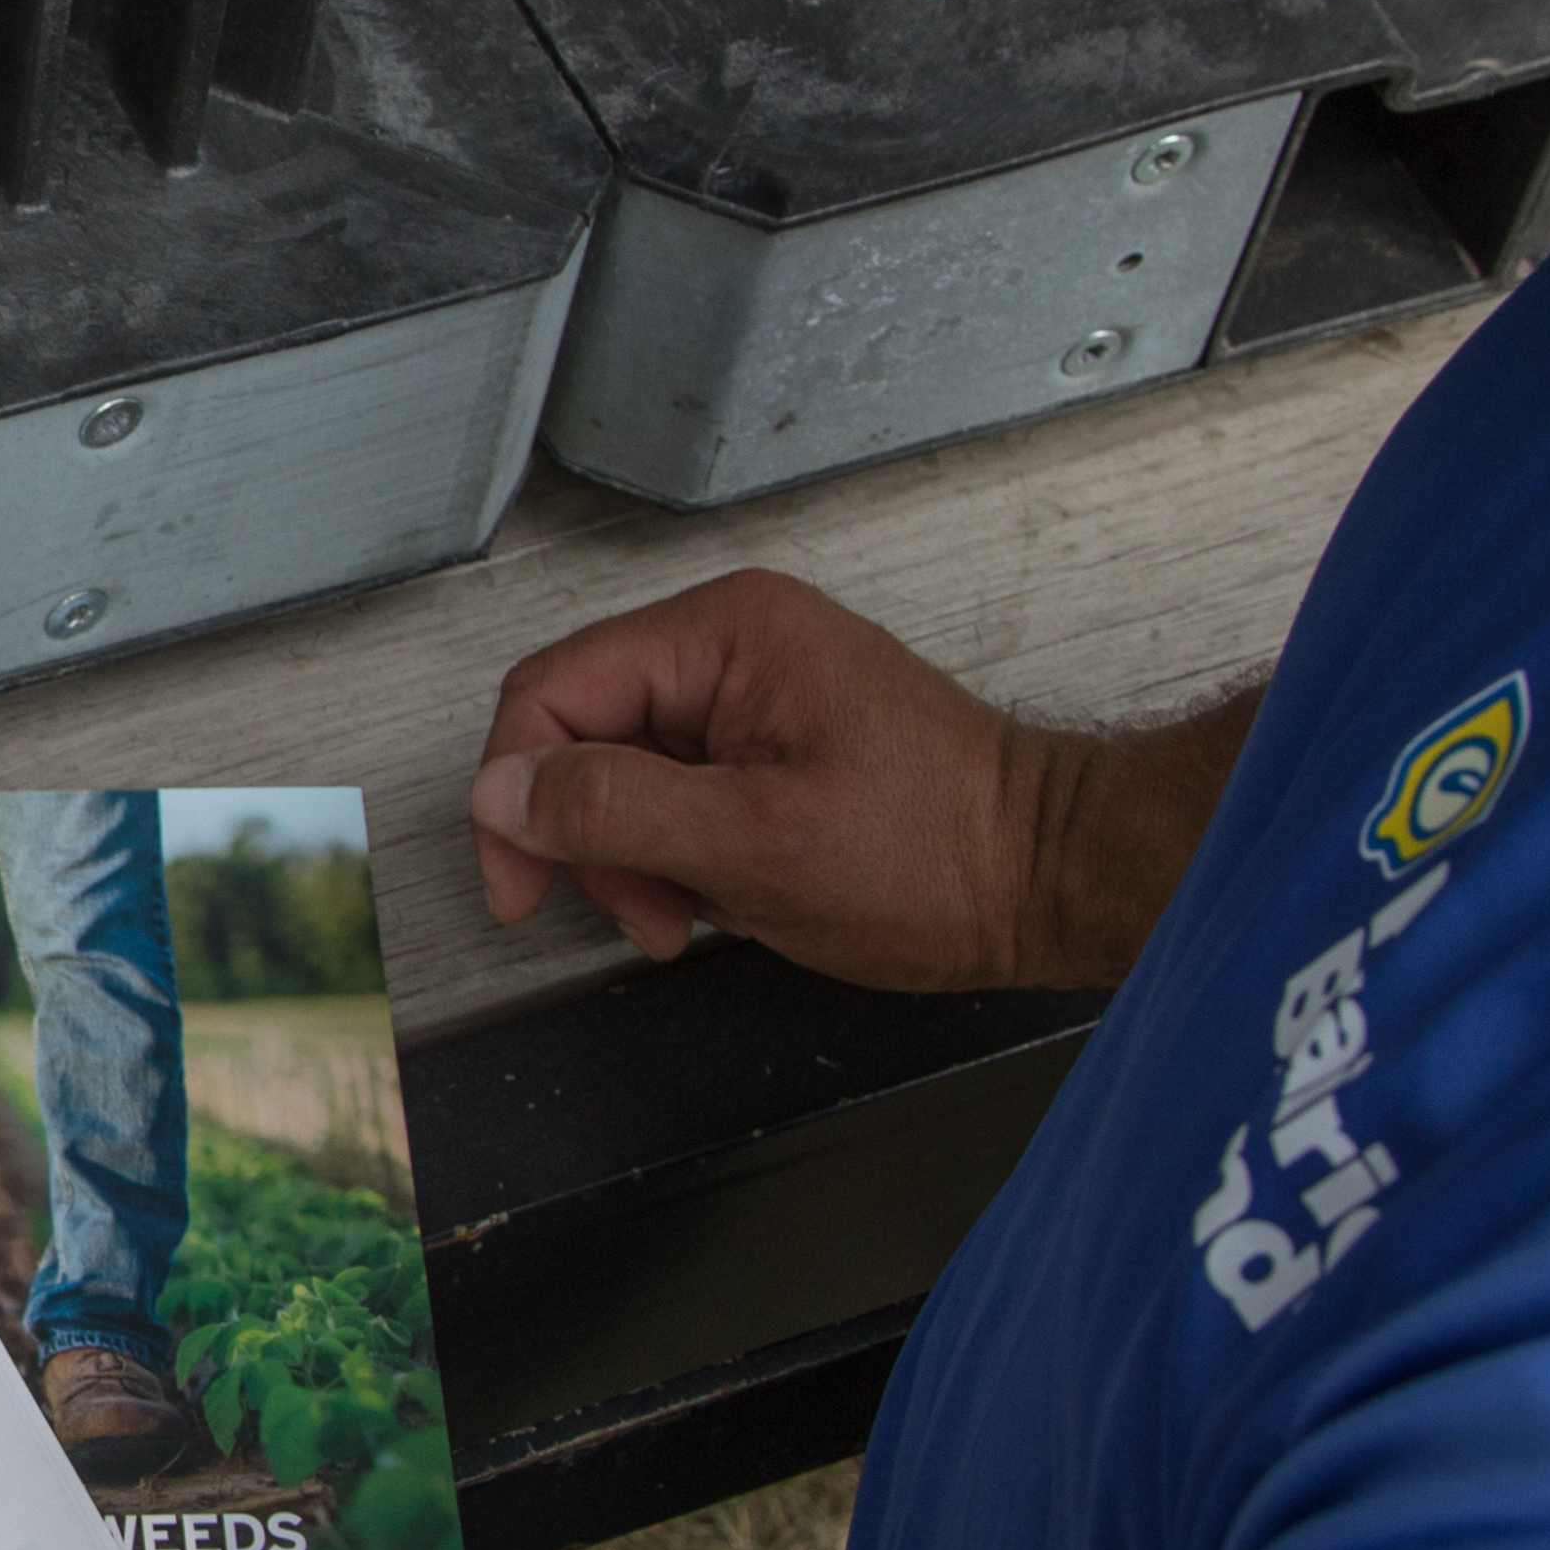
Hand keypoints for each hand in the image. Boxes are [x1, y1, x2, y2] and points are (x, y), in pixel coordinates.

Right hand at [468, 570, 1234, 989]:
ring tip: (695, 915)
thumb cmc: (939, 855)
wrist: (1048, 880)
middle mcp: (731, 645)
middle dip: (592, 839)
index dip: (518, 792)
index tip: (521, 884)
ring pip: (621, 774)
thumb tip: (502, 792)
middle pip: (580, 733)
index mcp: (725, 633)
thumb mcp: (755, 843)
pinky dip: (678, 859)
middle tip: (644, 915)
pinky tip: (725, 897)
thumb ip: (615, 809)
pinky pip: (674, 794)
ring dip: (636, 861)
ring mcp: (750, 693)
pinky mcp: (767, 743)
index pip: (552, 690)